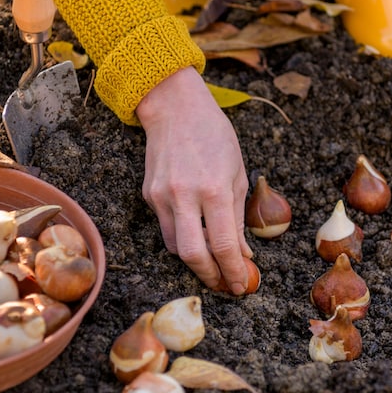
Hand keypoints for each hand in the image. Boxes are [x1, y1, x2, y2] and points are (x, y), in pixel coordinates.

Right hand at [135, 67, 252, 293]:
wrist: (175, 108)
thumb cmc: (214, 135)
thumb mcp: (238, 172)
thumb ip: (238, 217)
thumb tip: (243, 254)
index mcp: (214, 188)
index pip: (224, 244)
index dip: (234, 270)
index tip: (242, 284)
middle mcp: (185, 195)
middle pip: (193, 255)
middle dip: (210, 276)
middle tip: (224, 284)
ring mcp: (162, 196)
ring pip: (175, 247)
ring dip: (196, 260)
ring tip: (213, 263)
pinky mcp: (148, 195)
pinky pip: (166, 228)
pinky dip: (183, 238)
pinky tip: (196, 235)